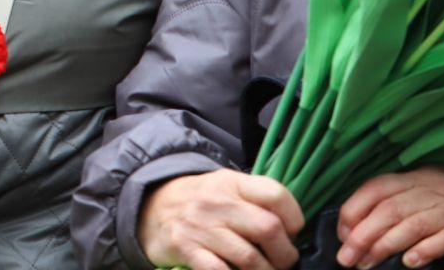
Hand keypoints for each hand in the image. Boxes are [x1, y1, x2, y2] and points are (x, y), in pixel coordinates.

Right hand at [139, 169, 303, 269]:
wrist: (148, 207)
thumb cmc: (198, 201)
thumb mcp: (224, 188)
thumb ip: (254, 201)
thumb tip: (291, 231)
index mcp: (231, 182)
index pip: (276, 194)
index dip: (294, 218)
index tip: (291, 233)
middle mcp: (216, 202)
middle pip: (268, 228)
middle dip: (285, 255)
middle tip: (283, 262)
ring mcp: (200, 226)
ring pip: (250, 258)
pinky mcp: (185, 248)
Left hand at [336, 160, 443, 267]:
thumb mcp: (423, 184)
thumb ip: (394, 198)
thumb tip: (357, 222)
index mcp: (412, 177)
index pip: (374, 190)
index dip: (353, 211)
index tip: (341, 234)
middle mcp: (428, 191)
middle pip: (387, 211)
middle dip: (361, 236)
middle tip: (346, 258)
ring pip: (410, 226)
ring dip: (383, 246)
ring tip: (365, 264)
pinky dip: (425, 250)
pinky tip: (410, 262)